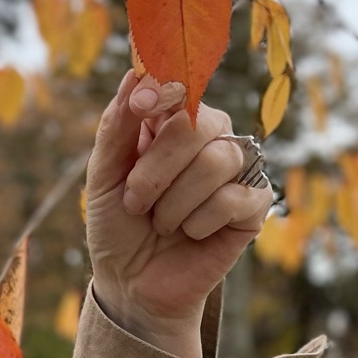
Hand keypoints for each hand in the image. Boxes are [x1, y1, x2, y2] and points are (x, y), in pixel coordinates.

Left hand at [85, 71, 274, 357]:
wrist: (133, 284)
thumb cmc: (117, 226)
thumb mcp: (103, 177)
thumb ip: (117, 127)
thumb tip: (134, 73)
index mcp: (171, 122)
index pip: (180, 87)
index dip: (164, 90)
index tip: (141, 106)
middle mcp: (209, 138)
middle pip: (199, 122)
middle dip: (158, 166)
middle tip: (136, 201)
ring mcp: (236, 169)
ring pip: (217, 160)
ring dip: (175, 201)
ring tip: (161, 223)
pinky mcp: (254, 205)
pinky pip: (235, 197)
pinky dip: (200, 221)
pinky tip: (190, 234)